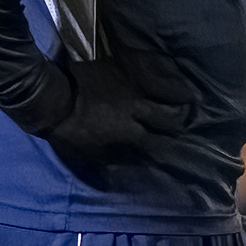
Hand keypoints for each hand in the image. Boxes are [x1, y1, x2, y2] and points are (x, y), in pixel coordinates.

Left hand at [44, 58, 186, 166]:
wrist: (53, 97)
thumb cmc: (69, 130)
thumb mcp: (88, 155)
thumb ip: (113, 166)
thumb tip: (132, 178)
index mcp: (130, 134)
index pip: (159, 145)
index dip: (172, 149)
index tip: (183, 152)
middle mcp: (139, 111)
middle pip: (169, 118)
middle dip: (180, 122)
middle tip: (189, 121)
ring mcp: (134, 87)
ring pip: (167, 92)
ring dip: (180, 95)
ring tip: (191, 96)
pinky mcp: (127, 68)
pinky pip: (154, 67)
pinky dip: (167, 69)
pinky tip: (174, 69)